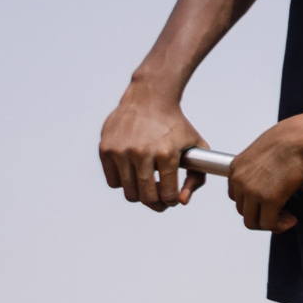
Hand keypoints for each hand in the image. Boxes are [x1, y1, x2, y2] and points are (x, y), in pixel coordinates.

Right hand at [99, 87, 206, 210]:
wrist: (149, 98)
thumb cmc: (175, 125)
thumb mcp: (196, 147)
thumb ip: (196, 178)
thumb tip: (182, 202)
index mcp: (166, 154)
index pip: (167, 195)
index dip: (171, 201)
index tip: (172, 197)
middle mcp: (142, 153)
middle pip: (146, 198)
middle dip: (156, 203)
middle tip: (159, 196)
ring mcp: (121, 151)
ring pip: (129, 193)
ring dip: (139, 194)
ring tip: (147, 184)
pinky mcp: (106, 149)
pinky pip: (113, 182)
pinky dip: (123, 182)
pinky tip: (133, 171)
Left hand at [226, 113, 302, 232]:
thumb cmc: (293, 139)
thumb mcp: (267, 151)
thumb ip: (262, 167)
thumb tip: (272, 179)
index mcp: (237, 166)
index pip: (236, 195)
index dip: (254, 203)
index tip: (270, 202)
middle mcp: (240, 179)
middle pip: (243, 210)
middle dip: (262, 214)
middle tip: (282, 212)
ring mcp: (252, 191)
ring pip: (253, 221)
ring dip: (270, 223)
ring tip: (287, 217)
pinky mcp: (269, 199)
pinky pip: (268, 224)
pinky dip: (280, 226)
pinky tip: (291, 219)